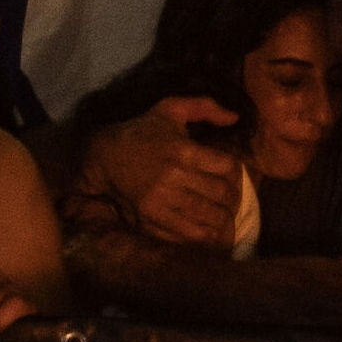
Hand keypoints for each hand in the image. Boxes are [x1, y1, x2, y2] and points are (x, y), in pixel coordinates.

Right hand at [80, 99, 243, 245]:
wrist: (104, 156)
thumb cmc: (142, 132)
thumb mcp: (170, 109)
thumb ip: (205, 106)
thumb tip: (235, 117)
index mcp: (183, 150)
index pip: (228, 167)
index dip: (237, 175)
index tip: (231, 177)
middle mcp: (174, 176)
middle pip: (222, 194)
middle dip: (233, 199)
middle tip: (231, 200)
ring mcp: (163, 200)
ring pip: (210, 216)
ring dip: (224, 219)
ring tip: (225, 217)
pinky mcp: (152, 218)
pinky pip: (189, 233)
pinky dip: (205, 235)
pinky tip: (209, 231)